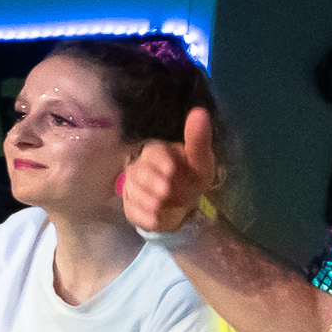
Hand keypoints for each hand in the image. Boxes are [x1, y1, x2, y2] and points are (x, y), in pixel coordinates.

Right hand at [118, 103, 220, 238]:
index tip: (171, 170)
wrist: (186, 207)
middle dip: (151, 181)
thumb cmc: (192, 178)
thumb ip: (198, 139)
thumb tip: (200, 111)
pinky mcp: (132, 205)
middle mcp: (142, 167)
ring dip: (146, 198)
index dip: (160, 160)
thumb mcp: (200, 161)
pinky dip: (142, 215)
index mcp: (158, 152)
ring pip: (132, 190)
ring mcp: (134, 186)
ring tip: (160, 205)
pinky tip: (154, 219)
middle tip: (166, 191)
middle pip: (138, 171)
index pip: (153, 151)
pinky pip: (131, 209)